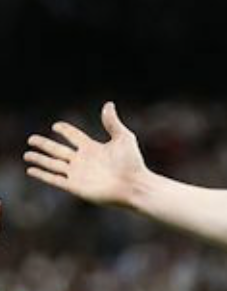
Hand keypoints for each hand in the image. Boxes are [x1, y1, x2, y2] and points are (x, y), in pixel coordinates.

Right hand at [24, 102, 147, 207]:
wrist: (135, 186)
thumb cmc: (133, 163)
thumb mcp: (123, 138)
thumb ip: (112, 122)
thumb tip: (108, 104)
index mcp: (93, 148)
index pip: (74, 136)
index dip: (65, 130)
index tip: (56, 126)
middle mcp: (83, 160)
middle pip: (58, 150)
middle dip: (44, 144)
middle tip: (31, 139)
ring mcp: (78, 174)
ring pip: (53, 164)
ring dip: (39, 159)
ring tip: (27, 154)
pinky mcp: (75, 186)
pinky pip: (54, 179)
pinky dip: (42, 174)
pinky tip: (31, 170)